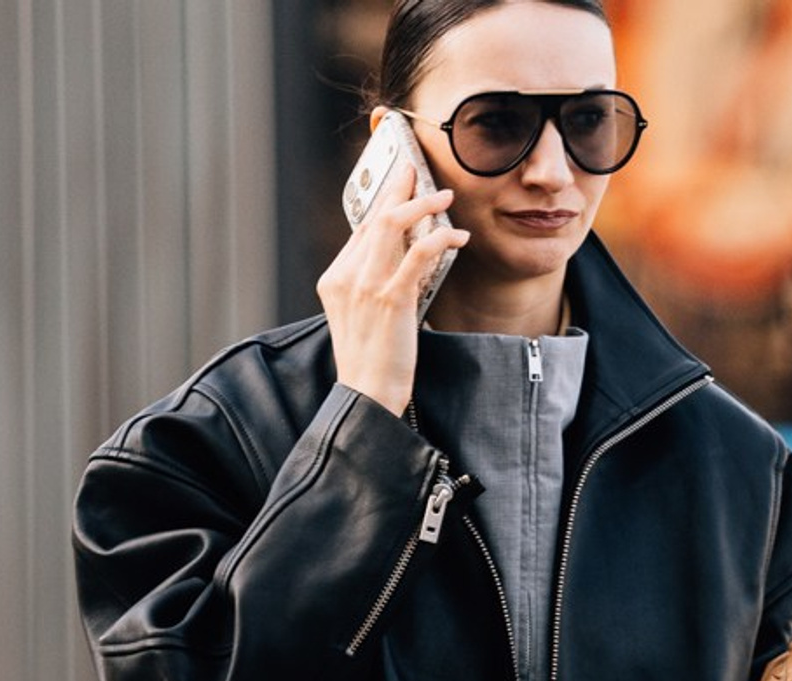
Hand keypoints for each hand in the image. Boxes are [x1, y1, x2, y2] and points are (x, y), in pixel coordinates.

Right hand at [318, 152, 468, 418]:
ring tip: (444, 196)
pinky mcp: (391, 299)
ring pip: (393, 225)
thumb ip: (372, 288)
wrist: (366, 397)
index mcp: (335, 280)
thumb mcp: (363, 320)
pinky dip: (440, 238)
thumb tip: (405, 263)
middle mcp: (347, 277)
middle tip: (418, 171)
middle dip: (399, 188)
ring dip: (422, 204)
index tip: (400, 187)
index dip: (383, 204)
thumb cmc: (369, 366)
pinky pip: (418, 254)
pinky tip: (457, 236)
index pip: (361, 231)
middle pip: (375, 217)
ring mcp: (367, 286)